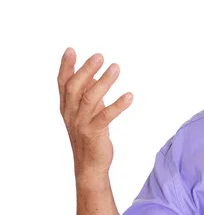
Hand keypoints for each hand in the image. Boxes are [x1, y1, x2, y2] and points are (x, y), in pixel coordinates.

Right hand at [57, 48, 132, 180]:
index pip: (63, 83)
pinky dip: (117, 105)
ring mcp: (81, 123)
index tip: (71, 50)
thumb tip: (93, 74)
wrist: (89, 165)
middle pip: (75, 87)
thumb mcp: (86, 112)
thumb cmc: (89, 134)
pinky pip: (106, 117)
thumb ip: (87, 93)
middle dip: (86, 70)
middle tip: (99, 56)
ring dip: (103, 82)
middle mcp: (70, 113)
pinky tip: (129, 96)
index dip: (66, 66)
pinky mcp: (93, 133)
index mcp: (66, 106)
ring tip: (116, 68)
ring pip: (90, 99)